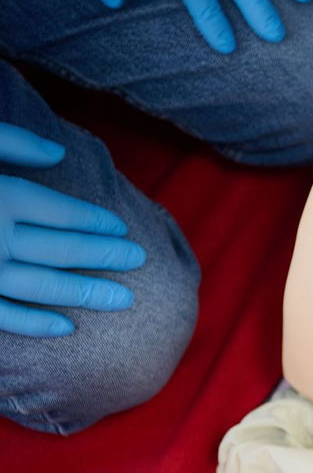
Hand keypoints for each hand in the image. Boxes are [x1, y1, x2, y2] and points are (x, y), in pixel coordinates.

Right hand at [0, 123, 145, 337]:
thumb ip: (10, 144)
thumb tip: (59, 155)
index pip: (56, 211)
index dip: (91, 221)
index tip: (120, 229)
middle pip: (59, 249)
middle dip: (102, 257)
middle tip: (138, 262)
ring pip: (40, 284)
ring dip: (84, 292)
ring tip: (124, 300)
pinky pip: (2, 313)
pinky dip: (33, 322)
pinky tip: (66, 328)